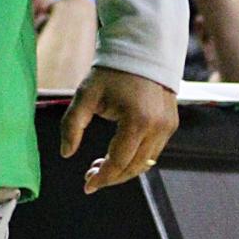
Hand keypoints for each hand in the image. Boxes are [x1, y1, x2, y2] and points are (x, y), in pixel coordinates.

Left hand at [61, 67, 178, 192]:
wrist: (141, 52)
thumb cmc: (110, 73)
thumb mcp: (85, 96)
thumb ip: (72, 125)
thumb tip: (66, 154)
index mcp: (137, 121)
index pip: (120, 162)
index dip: (102, 178)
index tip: (87, 185)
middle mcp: (158, 127)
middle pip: (135, 167)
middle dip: (112, 177)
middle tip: (90, 177)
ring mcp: (169, 126)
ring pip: (146, 162)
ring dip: (123, 170)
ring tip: (99, 167)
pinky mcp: (172, 124)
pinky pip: (154, 151)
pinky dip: (135, 159)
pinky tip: (116, 156)